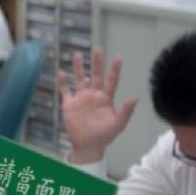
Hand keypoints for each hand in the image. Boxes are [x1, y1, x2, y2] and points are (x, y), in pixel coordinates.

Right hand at [58, 48, 137, 163]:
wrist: (88, 146)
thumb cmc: (104, 136)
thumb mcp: (118, 124)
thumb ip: (126, 110)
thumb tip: (135, 97)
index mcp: (106, 98)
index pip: (111, 80)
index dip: (115, 69)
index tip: (118, 56)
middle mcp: (93, 95)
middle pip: (95, 75)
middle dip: (96, 62)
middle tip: (97, 48)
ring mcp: (81, 98)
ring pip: (79, 79)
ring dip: (78, 67)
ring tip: (77, 54)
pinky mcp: (69, 104)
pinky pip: (65, 91)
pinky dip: (62, 82)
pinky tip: (60, 72)